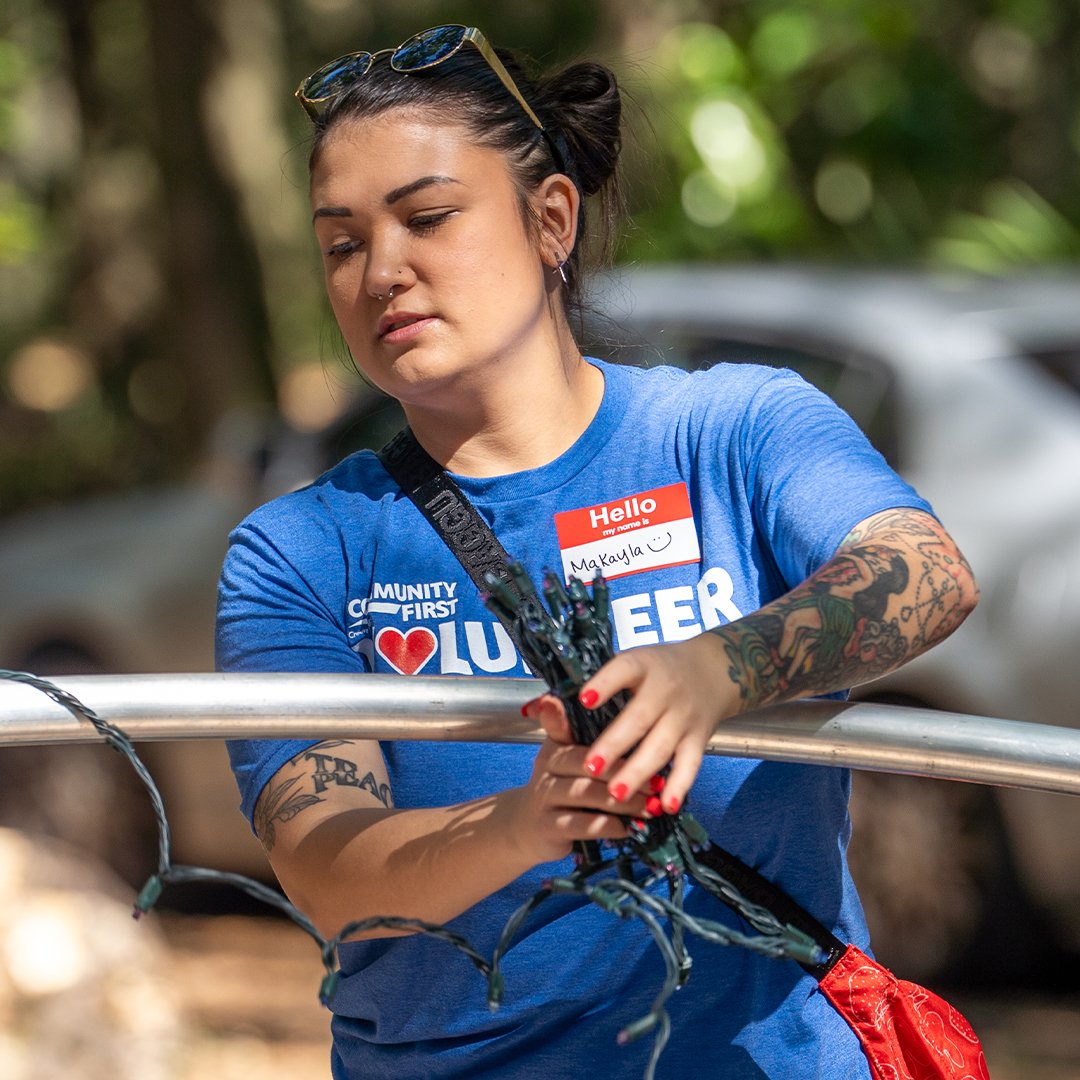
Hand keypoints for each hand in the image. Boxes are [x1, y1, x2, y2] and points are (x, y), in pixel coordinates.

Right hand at [502, 704, 648, 863]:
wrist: (526, 827)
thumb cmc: (560, 787)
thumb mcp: (569, 761)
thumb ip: (593, 743)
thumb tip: (623, 723)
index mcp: (555, 745)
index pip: (576, 732)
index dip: (598, 731)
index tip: (628, 727)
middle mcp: (546, 766)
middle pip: (587, 763)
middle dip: (625, 772)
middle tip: (658, 781)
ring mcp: (545, 797)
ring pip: (587, 794)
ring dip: (623, 802)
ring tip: (650, 807)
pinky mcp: (548, 826)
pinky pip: (581, 825)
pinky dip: (608, 827)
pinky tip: (629, 829)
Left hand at [530, 633, 736, 817]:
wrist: (713, 670)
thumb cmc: (654, 670)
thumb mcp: (624, 666)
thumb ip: (580, 689)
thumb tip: (532, 708)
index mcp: (640, 666)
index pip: (622, 670)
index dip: (604, 685)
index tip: (583, 700)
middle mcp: (664, 690)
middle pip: (638, 718)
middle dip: (614, 745)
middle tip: (590, 768)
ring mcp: (683, 716)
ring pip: (661, 747)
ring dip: (639, 772)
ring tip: (617, 796)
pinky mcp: (699, 738)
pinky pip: (690, 765)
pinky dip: (680, 786)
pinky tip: (666, 806)